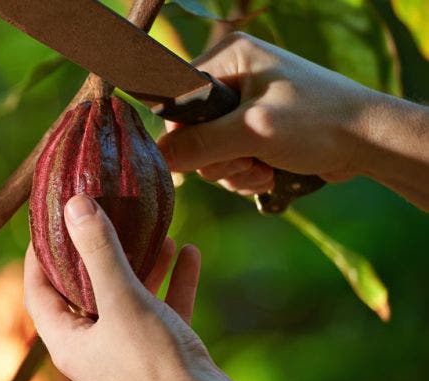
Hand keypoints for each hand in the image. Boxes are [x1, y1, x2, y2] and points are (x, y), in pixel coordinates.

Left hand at [24, 194, 231, 380]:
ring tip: (156, 232)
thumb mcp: (123, 299)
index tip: (47, 222)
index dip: (38, 256)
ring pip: (127, 301)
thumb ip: (98, 251)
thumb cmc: (155, 363)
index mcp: (68, 344)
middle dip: (97, 254)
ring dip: (140, 266)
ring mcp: (127, 356)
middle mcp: (92, 352)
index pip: (38, 292)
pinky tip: (188, 253)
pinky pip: (160, 313)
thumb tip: (73, 206)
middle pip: (84, 293)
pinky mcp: (161, 358)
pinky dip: (171, 284)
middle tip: (102, 218)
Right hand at [157, 32, 382, 194]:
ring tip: (263, 170)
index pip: (177, 101)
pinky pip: (228, 159)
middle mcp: (233, 76)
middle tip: (248, 162)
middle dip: (217, 158)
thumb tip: (158, 157)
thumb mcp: (254, 132)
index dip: (184, 136)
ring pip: (209, 151)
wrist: (371, 141)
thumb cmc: (319, 123)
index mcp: (229, 57)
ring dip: (232, 170)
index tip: (208, 155)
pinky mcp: (256, 130)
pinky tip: (268, 173)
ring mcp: (244, 105)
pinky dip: (244, 173)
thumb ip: (200, 144)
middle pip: (191, 131)